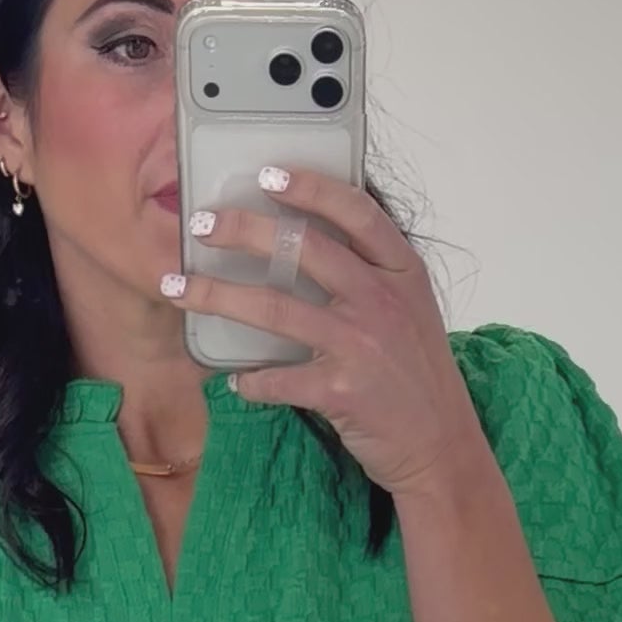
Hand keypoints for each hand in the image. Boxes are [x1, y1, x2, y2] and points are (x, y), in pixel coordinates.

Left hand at [166, 166, 487, 500]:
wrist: (441, 447)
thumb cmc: (418, 377)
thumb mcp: (411, 311)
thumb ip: (373, 276)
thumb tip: (306, 247)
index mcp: (402, 272)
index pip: (355, 212)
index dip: (310, 188)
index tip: (268, 175)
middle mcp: (382, 300)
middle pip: (303, 249)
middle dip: (243, 230)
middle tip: (203, 224)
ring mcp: (361, 344)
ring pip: (275, 308)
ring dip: (218, 296)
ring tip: (180, 288)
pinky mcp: (341, 390)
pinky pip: (278, 379)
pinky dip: (250, 380)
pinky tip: (235, 379)